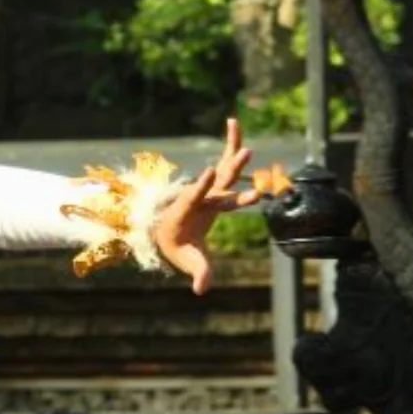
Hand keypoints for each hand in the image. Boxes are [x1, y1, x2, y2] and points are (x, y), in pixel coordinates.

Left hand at [152, 117, 257, 295]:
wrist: (167, 231)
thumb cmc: (178, 246)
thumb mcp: (188, 259)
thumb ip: (198, 272)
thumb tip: (201, 290)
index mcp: (188, 211)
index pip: (195, 197)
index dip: (201, 185)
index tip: (210, 171)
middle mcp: (199, 195)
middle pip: (217, 181)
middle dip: (230, 168)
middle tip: (245, 153)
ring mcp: (208, 188)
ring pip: (223, 165)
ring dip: (231, 149)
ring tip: (235, 125)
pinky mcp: (215, 185)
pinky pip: (225, 162)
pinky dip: (231, 144)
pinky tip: (233, 123)